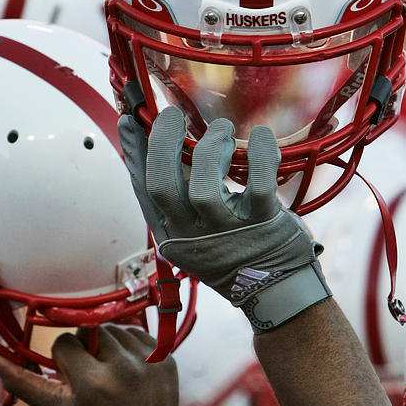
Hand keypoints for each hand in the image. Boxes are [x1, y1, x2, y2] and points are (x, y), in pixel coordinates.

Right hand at [0, 324, 177, 405]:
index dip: (64, 360)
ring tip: (110, 373)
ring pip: (114, 327)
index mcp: (93, 384)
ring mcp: (150, 361)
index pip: (65, 342)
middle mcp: (124, 369)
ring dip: (108, 345)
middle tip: (92, 375)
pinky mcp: (167, 357)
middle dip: (86, 349)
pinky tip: (128, 369)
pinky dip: (129, 346)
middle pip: (91, 330)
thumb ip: (21, 381)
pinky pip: (138, 332)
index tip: (72, 379)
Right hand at [118, 106, 329, 330]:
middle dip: (163, 143)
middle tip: (171, 115)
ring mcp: (227, 232)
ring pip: (206, 186)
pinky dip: (261, 153)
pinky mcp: (262, 224)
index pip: (144, 189)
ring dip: (211, 147)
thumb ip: (177, 192)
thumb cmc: (231, 246)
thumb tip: (152, 142)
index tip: (130, 121)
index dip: (134, 153)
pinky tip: (262, 136)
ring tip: (221, 130)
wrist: (275, 289)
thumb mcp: (193, 229)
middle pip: (163, 185)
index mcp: (171, 235)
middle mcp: (193, 236)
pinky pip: (258, 184)